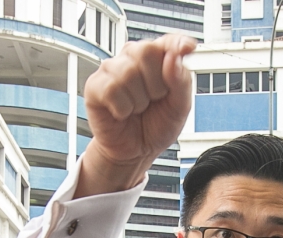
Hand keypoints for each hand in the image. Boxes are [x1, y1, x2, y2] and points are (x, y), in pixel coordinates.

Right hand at [77, 35, 195, 197]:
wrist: (135, 152)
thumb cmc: (156, 126)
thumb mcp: (179, 108)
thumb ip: (181, 82)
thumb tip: (173, 58)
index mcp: (157, 59)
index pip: (168, 42)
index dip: (176, 43)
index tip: (187, 48)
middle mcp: (133, 58)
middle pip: (146, 51)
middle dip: (156, 83)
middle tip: (153, 100)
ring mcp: (112, 70)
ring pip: (128, 73)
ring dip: (139, 100)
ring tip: (137, 109)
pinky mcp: (95, 86)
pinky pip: (111, 89)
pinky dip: (122, 108)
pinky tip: (122, 112)